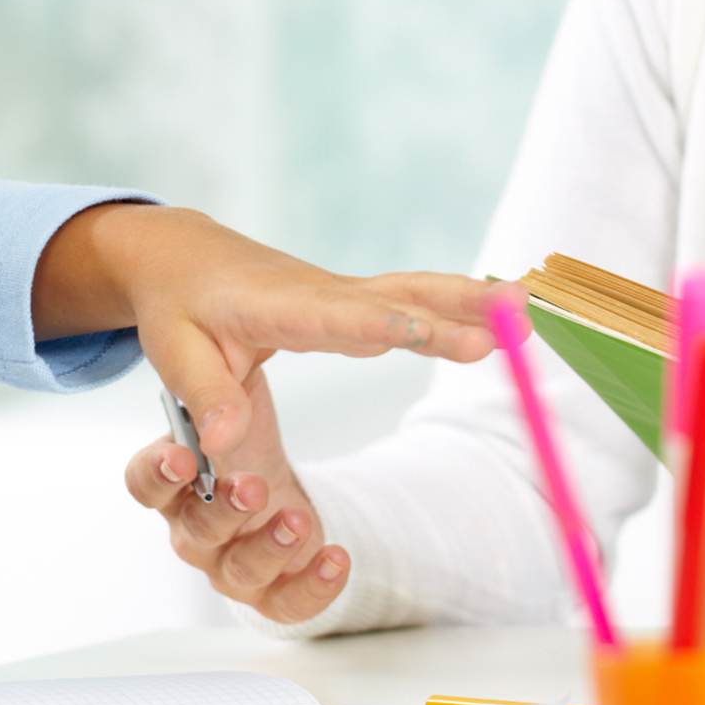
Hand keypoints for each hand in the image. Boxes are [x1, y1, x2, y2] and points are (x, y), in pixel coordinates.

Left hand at [30, 201, 495, 457]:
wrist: (186, 256)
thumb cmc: (180, 309)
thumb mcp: (175, 354)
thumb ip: (206, 398)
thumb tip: (225, 449)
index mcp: (276, 309)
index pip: (340, 321)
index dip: (390, 328)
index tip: (432, 334)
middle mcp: (320, 295)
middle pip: (396, 300)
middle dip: (453, 311)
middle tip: (512, 320)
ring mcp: (343, 295)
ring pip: (414, 292)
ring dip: (470, 297)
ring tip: (528, 307)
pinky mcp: (355, 301)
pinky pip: (413, 297)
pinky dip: (459, 299)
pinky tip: (502, 308)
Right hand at [125, 366, 350, 622]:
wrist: (276, 477)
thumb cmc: (241, 436)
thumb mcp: (232, 391)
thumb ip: (219, 391)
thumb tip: (220, 416)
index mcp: (173, 480)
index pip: (144, 483)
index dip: (158, 474)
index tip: (183, 459)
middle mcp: (192, 529)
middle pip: (194, 533)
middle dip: (223, 512)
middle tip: (252, 487)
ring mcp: (228, 564)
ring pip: (239, 571)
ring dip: (270, 547)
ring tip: (298, 519)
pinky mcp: (270, 590)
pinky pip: (285, 604)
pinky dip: (313, 588)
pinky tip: (335, 559)